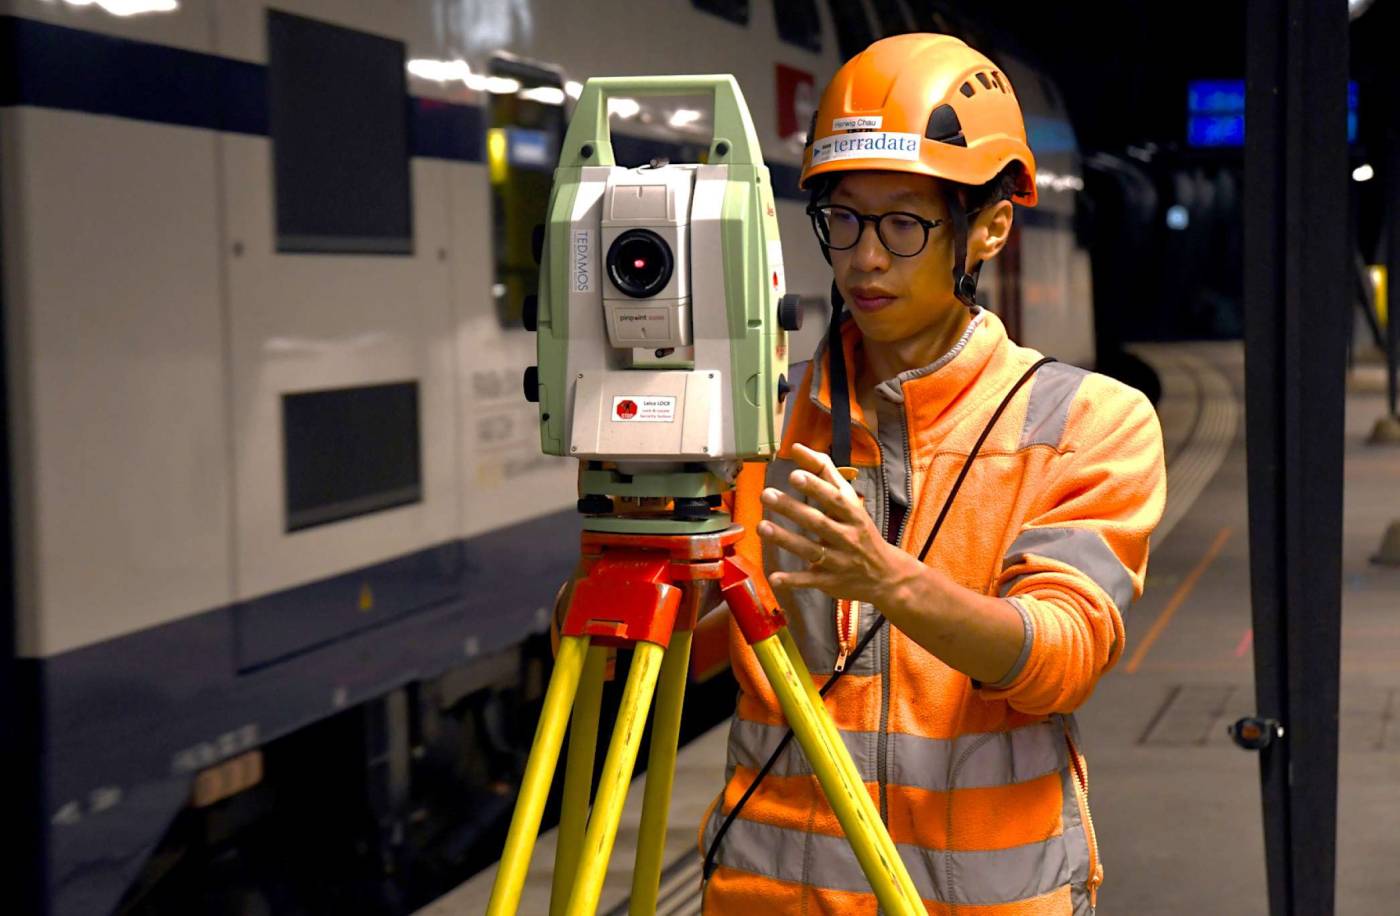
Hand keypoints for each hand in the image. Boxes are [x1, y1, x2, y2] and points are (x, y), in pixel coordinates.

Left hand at [758, 443, 909, 607]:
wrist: (886, 575)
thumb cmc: (860, 530)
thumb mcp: (849, 501)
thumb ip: (824, 473)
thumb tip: (796, 447)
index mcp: (852, 514)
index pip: (834, 499)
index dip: (815, 487)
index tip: (794, 475)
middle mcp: (847, 537)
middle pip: (818, 522)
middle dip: (792, 509)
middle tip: (766, 494)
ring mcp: (839, 561)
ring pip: (811, 550)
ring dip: (786, 540)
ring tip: (761, 527)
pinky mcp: (830, 581)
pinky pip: (810, 580)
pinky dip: (793, 580)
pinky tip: (774, 577)